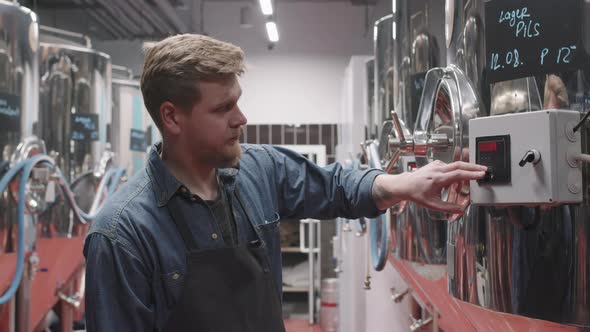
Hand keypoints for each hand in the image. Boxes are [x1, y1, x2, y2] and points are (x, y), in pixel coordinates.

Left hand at [372, 160, 486, 213]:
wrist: (405, 185)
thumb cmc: (417, 194)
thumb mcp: (432, 205)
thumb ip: (448, 208)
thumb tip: (461, 211)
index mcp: (437, 178)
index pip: (458, 174)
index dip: (471, 174)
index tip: (481, 174)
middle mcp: (437, 169)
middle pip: (459, 165)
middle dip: (474, 167)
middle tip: (485, 170)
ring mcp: (437, 165)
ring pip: (456, 166)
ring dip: (464, 173)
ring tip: (463, 186)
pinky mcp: (437, 164)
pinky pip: (450, 167)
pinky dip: (456, 174)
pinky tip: (453, 184)